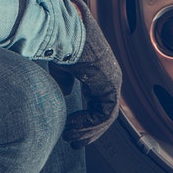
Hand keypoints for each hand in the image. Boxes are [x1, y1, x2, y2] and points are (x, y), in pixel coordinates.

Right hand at [55, 0, 121, 145]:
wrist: (63, 29)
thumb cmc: (60, 42)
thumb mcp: (62, 65)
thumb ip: (66, 79)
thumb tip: (67, 92)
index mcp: (99, 72)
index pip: (98, 102)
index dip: (85, 120)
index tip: (69, 131)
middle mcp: (109, 77)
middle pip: (103, 112)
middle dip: (89, 131)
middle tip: (73, 143)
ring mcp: (113, 81)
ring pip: (105, 117)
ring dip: (87, 131)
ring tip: (70, 137)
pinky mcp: (111, 84)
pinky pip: (105, 114)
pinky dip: (89, 125)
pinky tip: (72, 126)